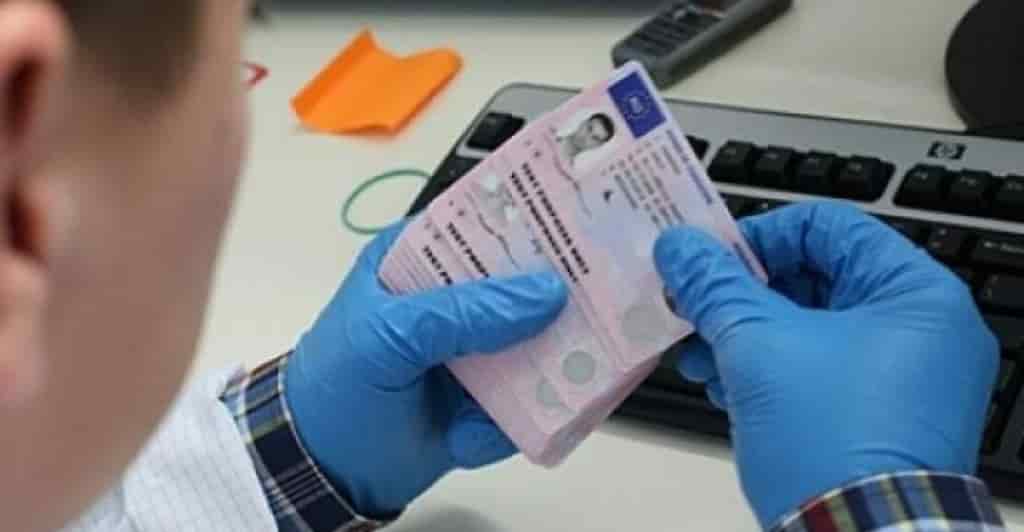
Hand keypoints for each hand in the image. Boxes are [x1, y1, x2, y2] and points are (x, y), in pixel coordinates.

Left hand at [285, 223, 567, 516]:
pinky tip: (509, 420)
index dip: (530, 221)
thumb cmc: (338, 388)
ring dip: (558, 354)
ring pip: (540, 339)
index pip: (482, 223)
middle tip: (607, 289)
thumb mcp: (388, 336)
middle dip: (563, 290)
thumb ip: (462, 313)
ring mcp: (477, 348)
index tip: (581, 219)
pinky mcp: (492, 396)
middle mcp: (455, 297)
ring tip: (583, 357)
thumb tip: (548, 294)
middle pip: (525, 280)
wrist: (325, 473)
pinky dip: (530, 410)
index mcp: (419, 258)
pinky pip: (534, 395)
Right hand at [654, 202, 998, 526]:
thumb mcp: (757, 345)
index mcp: (913, 293)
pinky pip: (816, 371)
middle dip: (740, 294)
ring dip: (743, 334)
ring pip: (808, 328)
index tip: (709, 256)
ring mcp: (901, 379)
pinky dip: (767, 370)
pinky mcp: (876, 418)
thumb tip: (680, 248)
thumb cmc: (833, 444)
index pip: (827, 226)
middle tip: (692, 302)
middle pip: (813, 277)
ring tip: (697, 354)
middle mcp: (919, 331)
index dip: (759, 235)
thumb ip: (714, 285)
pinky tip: (723, 386)